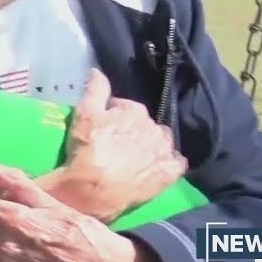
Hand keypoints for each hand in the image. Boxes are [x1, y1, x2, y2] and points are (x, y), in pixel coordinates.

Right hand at [52, 69, 187, 222]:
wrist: (93, 190)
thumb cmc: (86, 149)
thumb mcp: (84, 114)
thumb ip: (95, 90)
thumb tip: (97, 71)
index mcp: (135, 110)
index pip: (125, 107)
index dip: (114, 116)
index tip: (104, 128)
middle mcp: (154, 127)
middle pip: (145, 124)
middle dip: (133, 130)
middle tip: (116, 144)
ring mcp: (164, 151)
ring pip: (162, 141)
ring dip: (152, 144)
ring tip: (136, 157)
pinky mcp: (169, 173)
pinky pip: (177, 162)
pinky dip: (169, 162)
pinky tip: (157, 167)